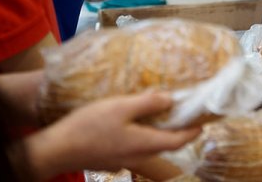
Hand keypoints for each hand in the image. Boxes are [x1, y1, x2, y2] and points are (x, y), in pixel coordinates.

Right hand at [24, 92, 200, 177]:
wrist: (56, 150)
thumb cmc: (89, 126)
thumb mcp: (121, 107)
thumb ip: (148, 103)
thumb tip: (171, 100)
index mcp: (145, 143)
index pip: (179, 140)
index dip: (194, 131)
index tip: (205, 121)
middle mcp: (138, 156)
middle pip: (166, 144)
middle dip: (179, 131)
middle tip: (186, 115)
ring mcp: (123, 159)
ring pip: (149, 146)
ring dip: (160, 132)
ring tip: (163, 114)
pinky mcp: (110, 158)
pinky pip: (134, 146)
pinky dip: (143, 134)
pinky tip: (135, 122)